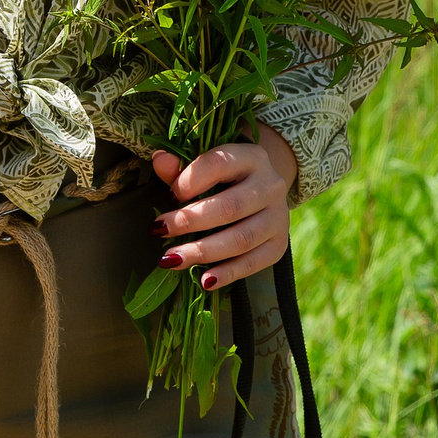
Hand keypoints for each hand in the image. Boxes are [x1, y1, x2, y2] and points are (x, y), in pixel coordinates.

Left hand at [150, 123, 298, 290]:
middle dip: (190, 221)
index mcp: (251, 156)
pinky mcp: (278, 244)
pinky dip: (228, 273)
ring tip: (172, 259)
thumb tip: (159, 161)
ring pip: (242, 238)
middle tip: (159, 230)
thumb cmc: (223, 176)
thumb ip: (180, 167)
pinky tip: (204, 280)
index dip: (189, 181)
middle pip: (230, 206)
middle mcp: (271, 185)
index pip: (218, 164)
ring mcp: (278, 217)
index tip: (168, 196)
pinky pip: (254, 262)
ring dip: (203, 251)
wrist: (262, 190)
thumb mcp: (205, 165)